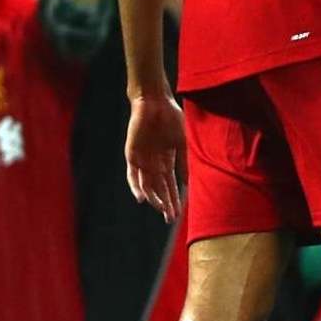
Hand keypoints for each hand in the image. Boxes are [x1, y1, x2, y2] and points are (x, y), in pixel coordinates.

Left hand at [124, 92, 187, 224]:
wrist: (155, 102)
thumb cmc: (172, 118)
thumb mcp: (183, 143)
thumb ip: (185, 163)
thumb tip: (188, 184)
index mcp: (167, 160)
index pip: (170, 185)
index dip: (174, 199)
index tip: (177, 214)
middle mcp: (153, 162)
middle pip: (159, 188)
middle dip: (165, 203)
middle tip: (170, 218)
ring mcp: (142, 159)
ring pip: (147, 185)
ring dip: (154, 198)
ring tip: (161, 209)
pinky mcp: (132, 154)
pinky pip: (132, 175)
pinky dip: (136, 187)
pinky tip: (142, 198)